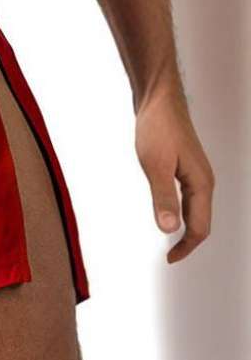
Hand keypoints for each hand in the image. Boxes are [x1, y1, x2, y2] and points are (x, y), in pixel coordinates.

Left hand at [135, 85, 213, 262]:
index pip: (200, 227)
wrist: (158, 100)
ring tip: (169, 242)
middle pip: (201, 221)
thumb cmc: (157, 128)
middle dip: (188, 242)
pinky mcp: (185, 166)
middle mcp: (203, 180)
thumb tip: (169, 229)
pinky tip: (168, 212)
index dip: (186, 247)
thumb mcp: (155, 166)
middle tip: (169, 257)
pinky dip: (180, 212)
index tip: (169, 259)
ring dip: (185, 227)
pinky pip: (189, 197)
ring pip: (196, 209)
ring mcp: (196, 173)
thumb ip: (162, 197)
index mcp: (201, 184)